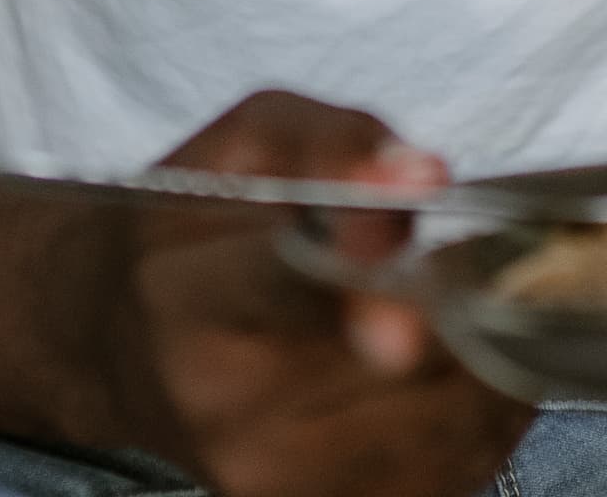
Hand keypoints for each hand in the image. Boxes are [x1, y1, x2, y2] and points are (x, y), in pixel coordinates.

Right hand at [103, 91, 533, 496]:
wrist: (116, 338)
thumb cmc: (194, 223)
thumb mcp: (250, 143)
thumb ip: (337, 144)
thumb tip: (424, 176)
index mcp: (186, 293)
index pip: (288, 287)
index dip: (372, 274)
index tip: (424, 259)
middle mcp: (217, 400)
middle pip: (397, 369)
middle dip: (466, 309)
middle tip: (479, 264)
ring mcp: (262, 473)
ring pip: (440, 432)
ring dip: (490, 366)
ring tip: (476, 311)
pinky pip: (441, 479)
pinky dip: (477, 423)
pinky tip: (465, 371)